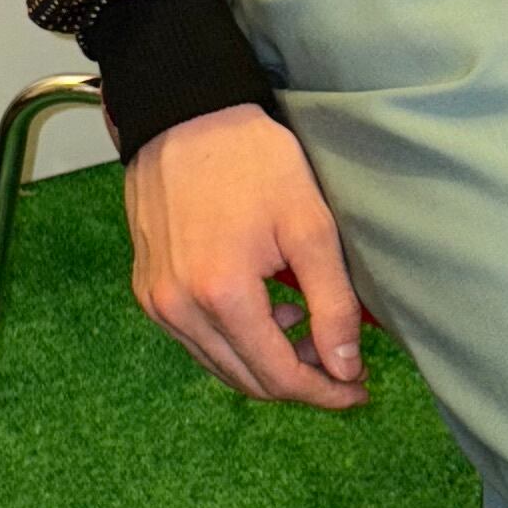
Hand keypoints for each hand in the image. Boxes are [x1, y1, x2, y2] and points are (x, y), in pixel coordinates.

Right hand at [122, 102, 367, 406]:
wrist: (184, 116)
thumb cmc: (252, 161)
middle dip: (300, 381)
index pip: (279, 376)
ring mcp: (156, 302)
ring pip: (221, 365)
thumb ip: (333, 305)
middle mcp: (178, 309)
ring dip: (268, 362)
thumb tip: (345, 369)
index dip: (325, 391)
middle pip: (248, 380)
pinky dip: (236, 341)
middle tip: (342, 365)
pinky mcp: (147, 290)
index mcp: (221, 296)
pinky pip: (197, 341)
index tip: (359, 387)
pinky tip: (269, 311)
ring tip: (307, 330)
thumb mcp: (310, 227)